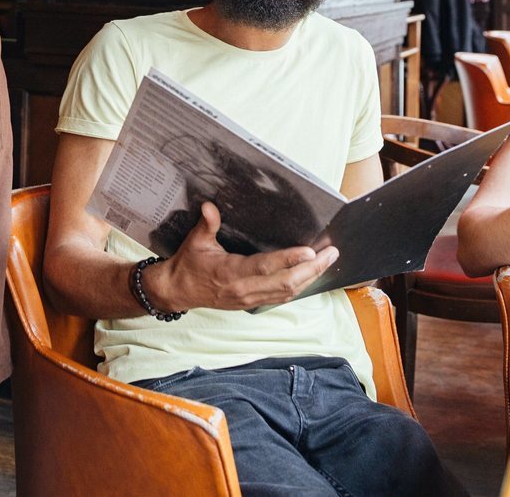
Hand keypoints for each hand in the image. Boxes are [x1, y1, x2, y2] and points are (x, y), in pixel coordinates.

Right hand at [142, 202, 338, 312]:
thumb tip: (210, 206)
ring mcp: (250, 299)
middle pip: (286, 283)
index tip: (310, 251)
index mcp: (231, 273)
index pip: (265, 267)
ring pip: (288, 292)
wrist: (178, 291)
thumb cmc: (188, 265)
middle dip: (312, 269)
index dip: (289, 260)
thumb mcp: (195, 242)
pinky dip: (300, 286)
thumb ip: (206, 224)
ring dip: (310, 277)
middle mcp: (244, 290)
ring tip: (328, 260)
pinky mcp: (252, 303)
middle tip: (331, 253)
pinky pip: (281, 297)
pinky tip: (311, 275)